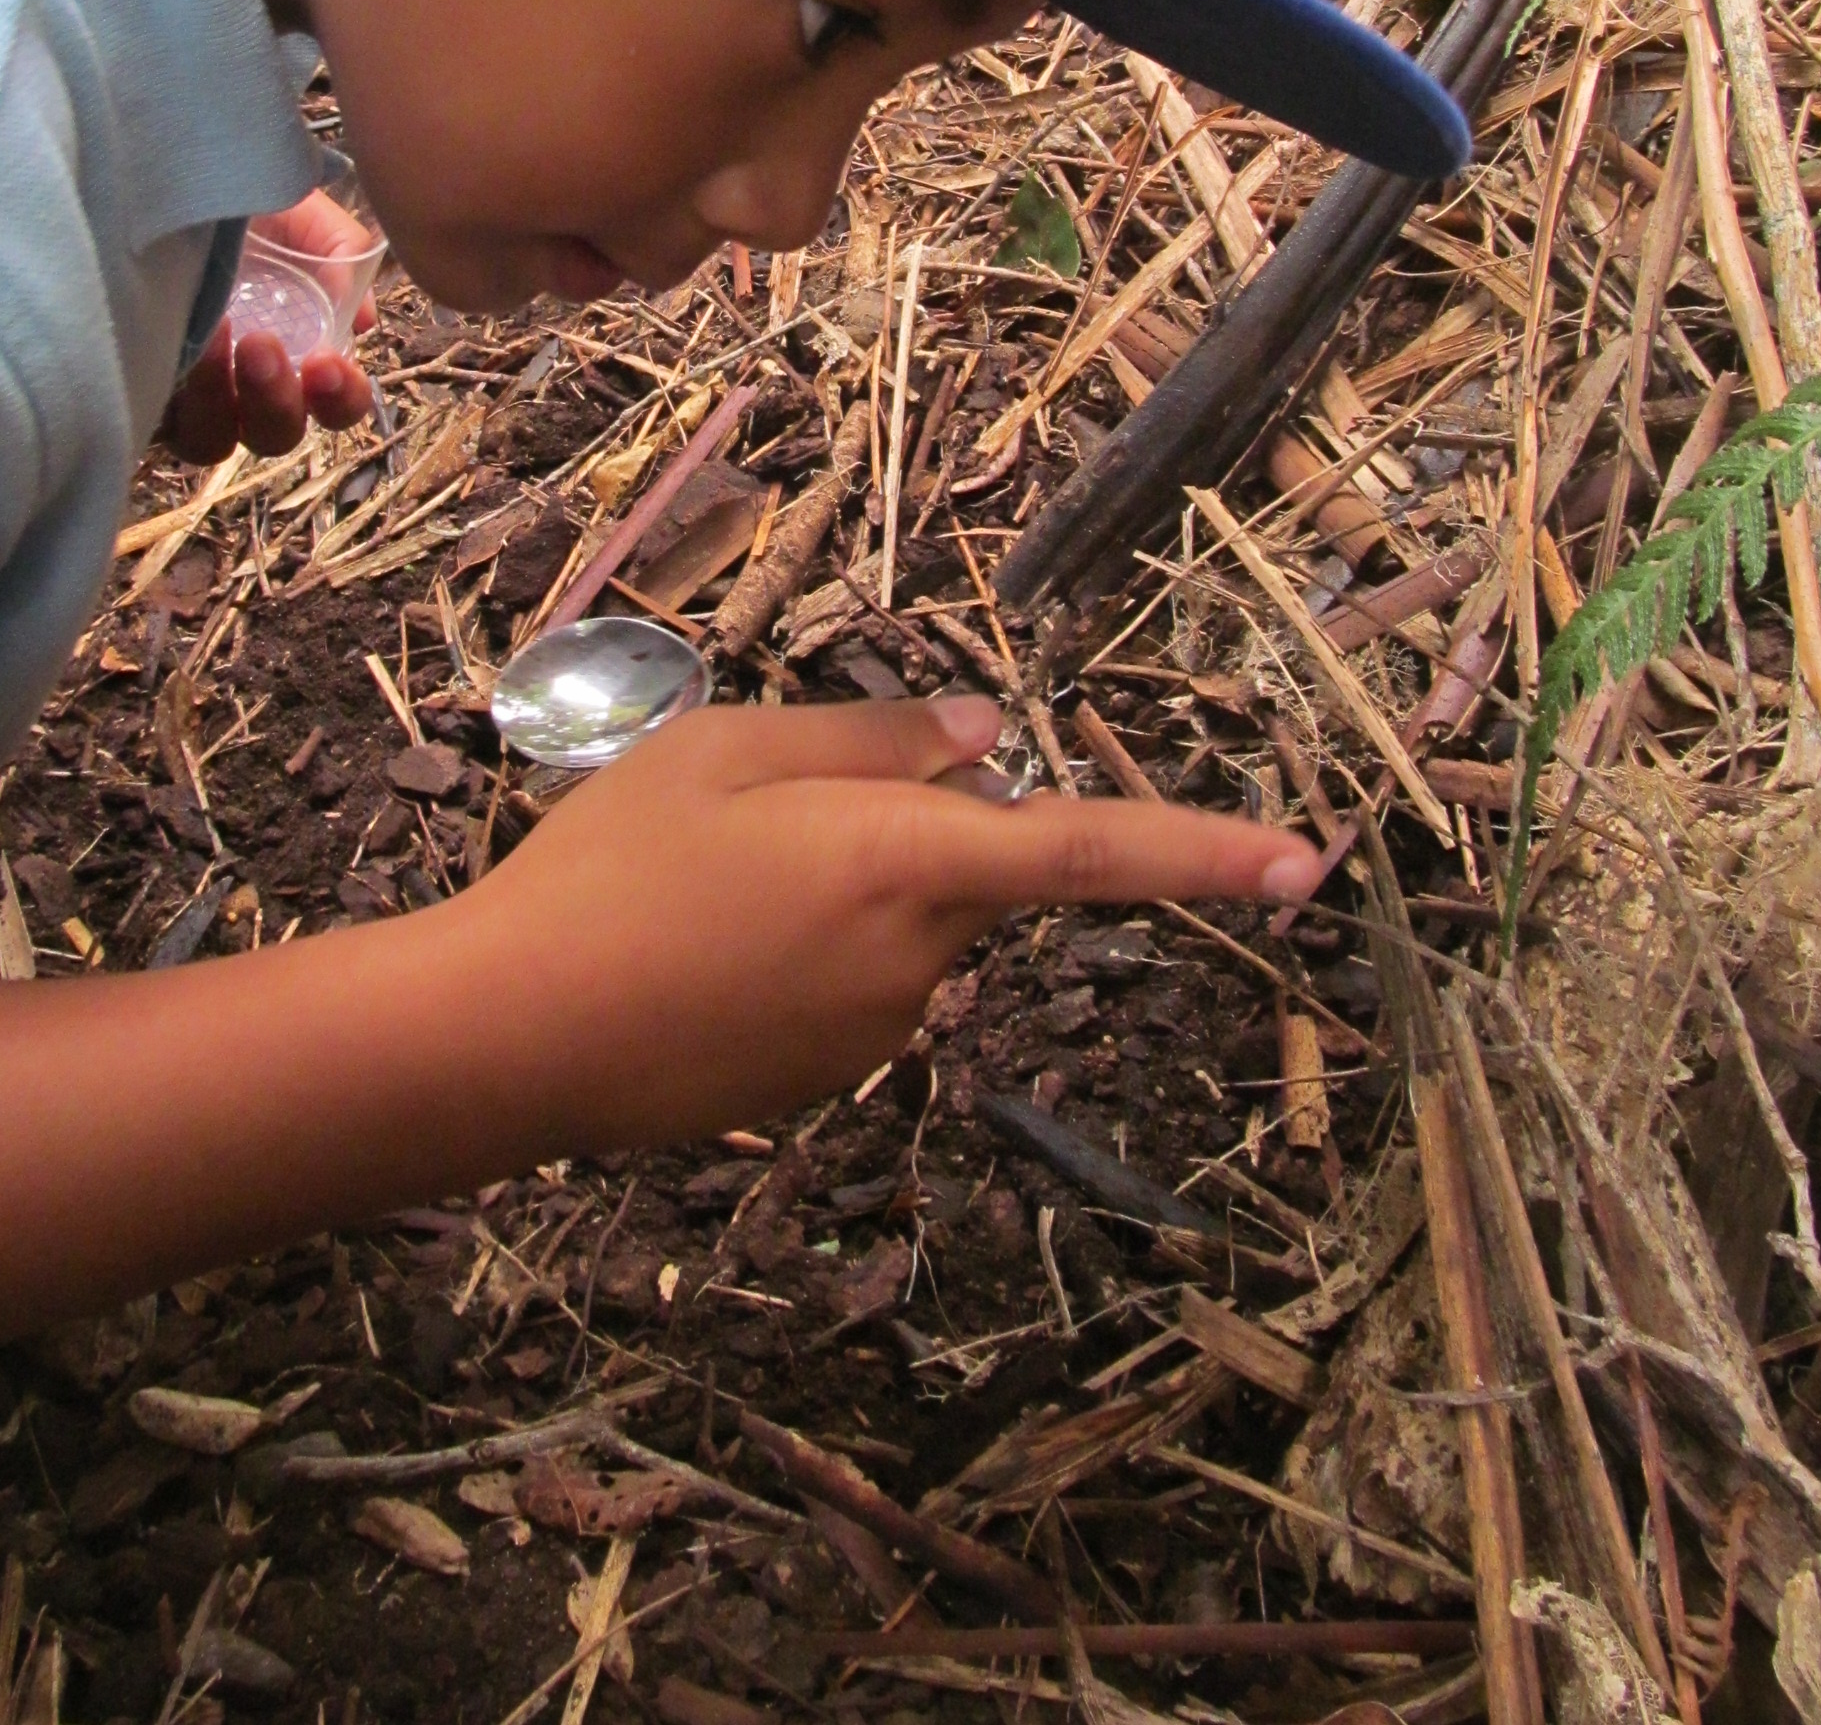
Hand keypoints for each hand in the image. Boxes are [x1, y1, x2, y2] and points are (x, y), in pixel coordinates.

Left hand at [162, 190, 377, 460]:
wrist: (164, 184)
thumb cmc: (238, 205)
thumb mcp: (299, 210)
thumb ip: (338, 251)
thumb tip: (358, 317)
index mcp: (301, 353)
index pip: (337, 404)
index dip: (340, 397)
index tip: (327, 362)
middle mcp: (248, 388)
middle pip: (275, 434)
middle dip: (275, 399)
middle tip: (262, 345)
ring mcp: (190, 400)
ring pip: (210, 439)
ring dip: (216, 397)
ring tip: (212, 331)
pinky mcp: (137, 394)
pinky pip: (150, 419)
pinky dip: (162, 388)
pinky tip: (164, 332)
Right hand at [452, 692, 1318, 1156]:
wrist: (511, 1039)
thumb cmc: (606, 868)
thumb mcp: (722, 751)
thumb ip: (864, 739)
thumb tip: (981, 738)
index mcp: (902, 861)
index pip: (1086, 851)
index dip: (1205, 854)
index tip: (1308, 866)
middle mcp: (916, 960)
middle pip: (965, 867)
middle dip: (902, 825)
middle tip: (748, 812)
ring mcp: (873, 1034)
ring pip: (904, 925)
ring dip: (840, 889)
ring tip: (695, 884)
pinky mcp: (824, 1082)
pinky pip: (855, 986)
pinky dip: (800, 951)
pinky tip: (693, 950)